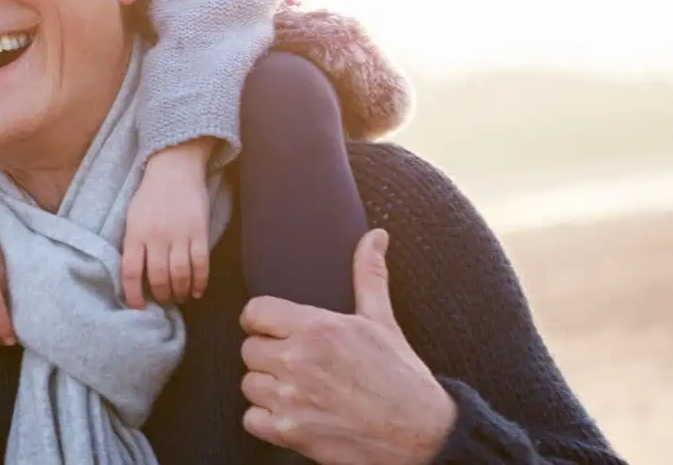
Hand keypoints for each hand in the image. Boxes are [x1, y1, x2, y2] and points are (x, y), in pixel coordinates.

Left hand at [122, 144, 209, 307]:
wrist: (174, 168)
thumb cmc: (150, 195)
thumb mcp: (132, 217)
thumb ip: (133, 243)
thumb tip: (134, 274)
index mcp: (135, 233)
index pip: (130, 271)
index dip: (133, 294)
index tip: (137, 307)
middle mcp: (156, 237)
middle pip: (158, 277)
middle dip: (161, 295)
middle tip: (164, 301)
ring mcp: (179, 235)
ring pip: (180, 275)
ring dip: (180, 292)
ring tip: (179, 297)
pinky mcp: (199, 232)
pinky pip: (201, 265)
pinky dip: (200, 282)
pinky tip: (197, 291)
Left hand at [238, 229, 457, 464]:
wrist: (423, 436)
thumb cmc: (402, 377)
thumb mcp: (383, 321)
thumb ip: (369, 275)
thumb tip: (376, 235)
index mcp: (317, 328)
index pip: (254, 312)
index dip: (263, 321)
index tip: (278, 331)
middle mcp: (298, 360)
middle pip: (249, 349)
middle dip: (269, 355)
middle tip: (295, 363)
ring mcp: (291, 399)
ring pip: (249, 384)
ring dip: (268, 387)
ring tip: (298, 388)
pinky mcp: (290, 433)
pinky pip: (251, 419)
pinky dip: (267, 420)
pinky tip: (293, 414)